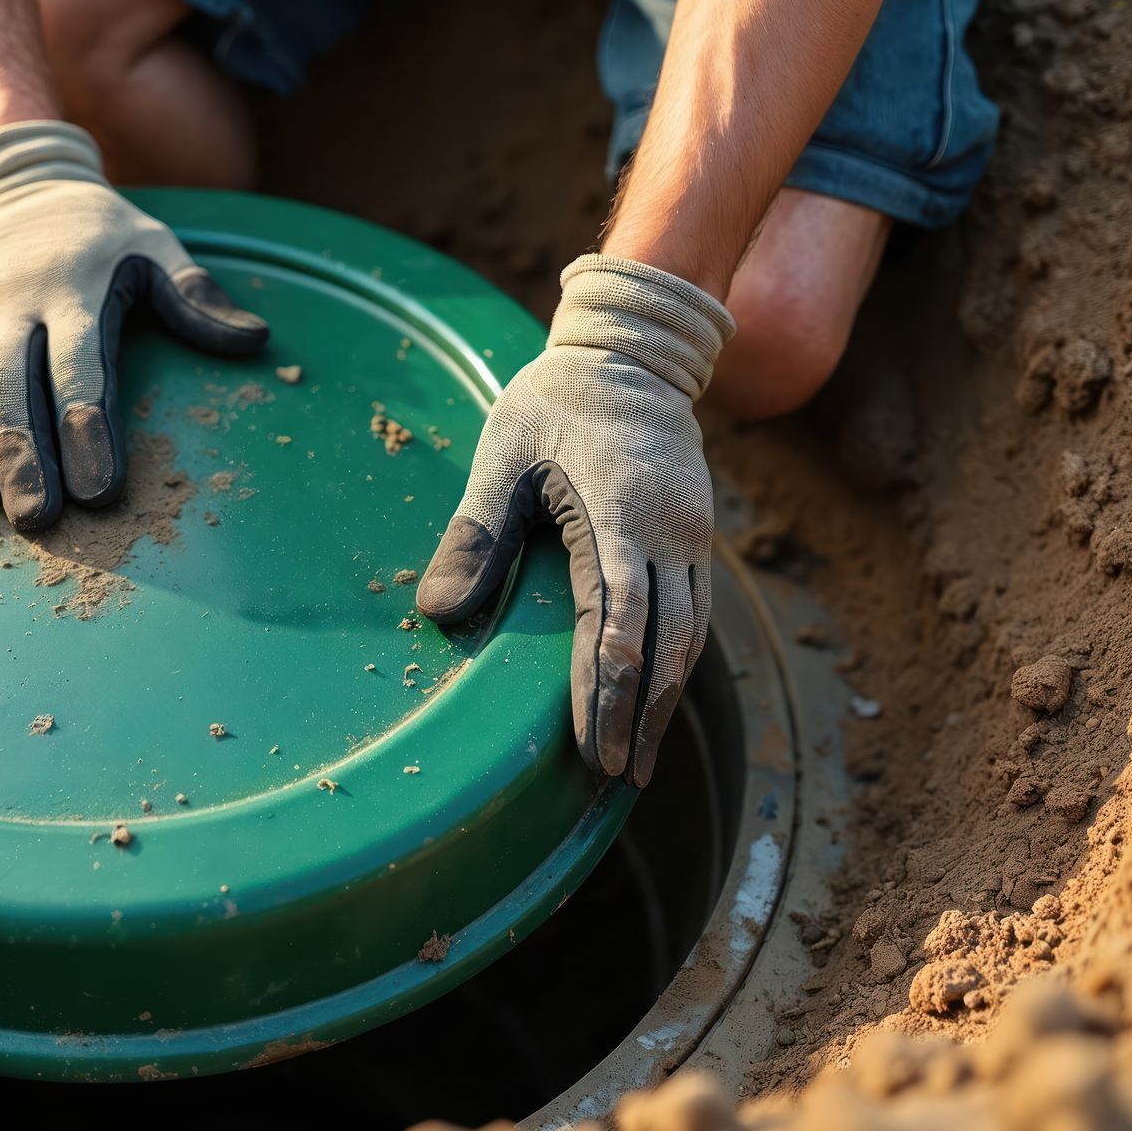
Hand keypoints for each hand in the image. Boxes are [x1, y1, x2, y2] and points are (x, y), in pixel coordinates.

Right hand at [0, 120, 268, 529]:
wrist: (21, 183)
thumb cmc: (101, 236)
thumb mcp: (155, 247)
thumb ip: (195, 296)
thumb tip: (256, 341)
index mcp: (76, 291)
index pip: (80, 369)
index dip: (88, 429)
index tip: (100, 490)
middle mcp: (13, 303)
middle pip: (10, 385)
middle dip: (22, 453)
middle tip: (37, 517)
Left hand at [416, 255, 734, 785]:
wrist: (633, 352)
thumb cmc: (554, 401)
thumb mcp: (502, 453)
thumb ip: (474, 532)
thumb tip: (436, 612)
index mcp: (622, 516)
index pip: (618, 625)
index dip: (607, 692)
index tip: (593, 751)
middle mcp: (670, 533)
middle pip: (665, 646)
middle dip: (642, 716)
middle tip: (618, 778)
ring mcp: (691, 535)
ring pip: (690, 636)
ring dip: (666, 701)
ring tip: (639, 761)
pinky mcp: (695, 535)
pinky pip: (695, 613)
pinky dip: (677, 663)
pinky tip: (657, 699)